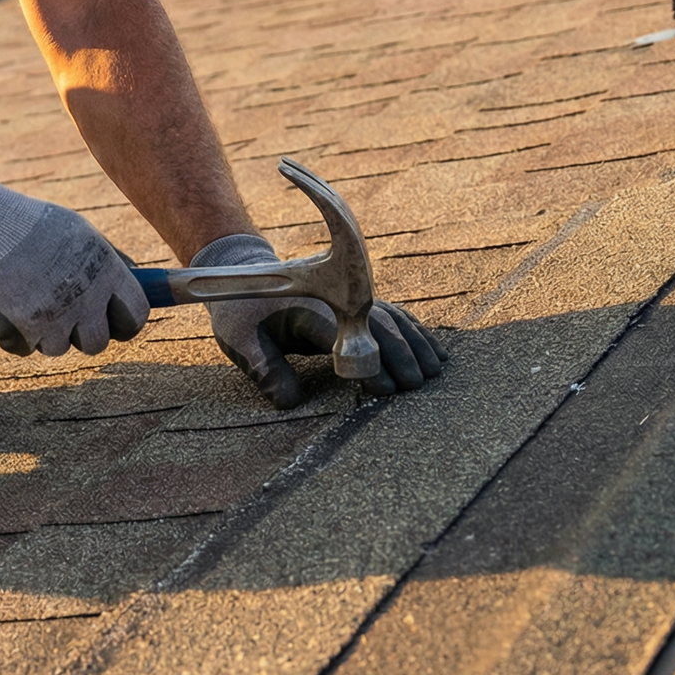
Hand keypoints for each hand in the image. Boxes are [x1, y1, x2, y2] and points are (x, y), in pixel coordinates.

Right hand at [0, 168, 148, 355]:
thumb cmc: (27, 223)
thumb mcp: (78, 230)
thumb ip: (109, 259)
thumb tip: (136, 278)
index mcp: (104, 272)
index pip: (135, 316)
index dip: (125, 322)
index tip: (114, 321)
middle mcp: (83, 301)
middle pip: (97, 342)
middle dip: (82, 332)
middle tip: (64, 311)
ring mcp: (51, 322)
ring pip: (58, 347)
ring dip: (45, 330)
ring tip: (26, 294)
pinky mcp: (20, 335)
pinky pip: (25, 348)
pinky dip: (15, 332)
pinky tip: (5, 301)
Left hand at [196, 234, 444, 408]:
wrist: (246, 272)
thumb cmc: (242, 312)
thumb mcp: (239, 339)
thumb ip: (263, 368)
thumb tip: (289, 402)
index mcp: (309, 312)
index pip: (347, 339)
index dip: (369, 365)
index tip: (385, 390)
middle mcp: (335, 302)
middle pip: (379, 326)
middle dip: (402, 356)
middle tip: (417, 386)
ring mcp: (348, 298)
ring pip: (393, 318)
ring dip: (416, 343)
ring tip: (435, 370)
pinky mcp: (355, 301)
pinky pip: (394, 313)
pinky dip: (415, 330)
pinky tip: (434, 349)